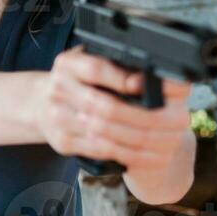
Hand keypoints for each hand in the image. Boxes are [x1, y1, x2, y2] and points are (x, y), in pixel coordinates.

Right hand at [39, 47, 193, 173]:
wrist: (44, 103)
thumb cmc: (81, 80)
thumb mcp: (94, 62)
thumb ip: (121, 65)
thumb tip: (157, 74)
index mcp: (69, 63)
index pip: (95, 69)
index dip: (121, 79)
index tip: (146, 85)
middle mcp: (59, 88)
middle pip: (103, 105)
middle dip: (142, 115)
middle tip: (173, 120)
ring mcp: (57, 117)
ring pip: (104, 132)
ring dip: (140, 137)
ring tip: (168, 139)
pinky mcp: (62, 141)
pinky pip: (99, 150)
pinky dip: (126, 153)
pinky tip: (147, 152)